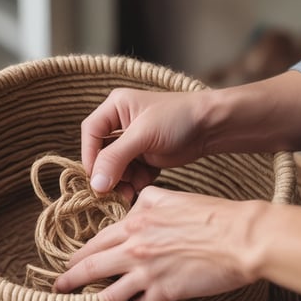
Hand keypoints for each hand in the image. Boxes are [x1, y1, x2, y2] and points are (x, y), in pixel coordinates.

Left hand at [55, 186, 263, 300]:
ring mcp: (147, 272)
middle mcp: (135, 247)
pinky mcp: (164, 292)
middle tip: (59, 288)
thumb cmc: (212, 215)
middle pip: (90, 268)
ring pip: (107, 295)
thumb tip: (134, 206)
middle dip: (69, 280)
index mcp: (136, 222)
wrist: (240, 237)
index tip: (68, 264)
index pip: (95, 242)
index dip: (78, 255)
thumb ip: (147, 201)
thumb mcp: (172, 198)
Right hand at [82, 88, 209, 195]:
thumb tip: (95, 184)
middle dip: (109, 174)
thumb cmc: (178, 118)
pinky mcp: (144, 158)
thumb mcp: (142, 136)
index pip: (91, 133)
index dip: (90, 156)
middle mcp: (120, 124)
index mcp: (115, 108)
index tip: (95, 178)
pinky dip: (135, 183)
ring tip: (131, 192)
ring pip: (115, 168)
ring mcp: (132, 143)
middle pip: (101, 154)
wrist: (211, 127)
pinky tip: (144, 184)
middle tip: (114, 192)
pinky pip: (130, 175)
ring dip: (122, 182)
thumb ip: (115, 159)